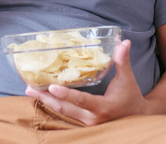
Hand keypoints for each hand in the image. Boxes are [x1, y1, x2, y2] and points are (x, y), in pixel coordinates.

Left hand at [25, 39, 146, 125]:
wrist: (136, 117)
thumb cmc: (131, 97)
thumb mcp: (128, 79)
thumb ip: (122, 61)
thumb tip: (123, 42)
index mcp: (103, 108)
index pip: (82, 101)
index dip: (67, 94)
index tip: (52, 87)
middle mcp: (92, 119)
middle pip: (65, 109)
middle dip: (46, 98)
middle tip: (29, 88)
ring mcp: (86, 123)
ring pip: (62, 112)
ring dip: (46, 101)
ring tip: (30, 90)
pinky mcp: (82, 122)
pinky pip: (65, 113)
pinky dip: (53, 103)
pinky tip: (42, 95)